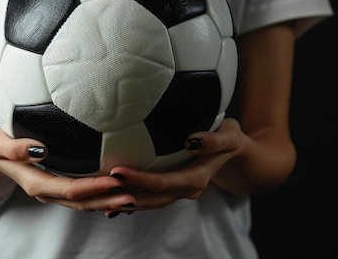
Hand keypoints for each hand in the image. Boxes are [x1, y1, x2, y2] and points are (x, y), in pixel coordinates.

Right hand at [0, 127, 136, 211]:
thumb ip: (14, 148)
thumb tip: (40, 149)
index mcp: (36, 184)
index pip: (70, 190)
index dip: (93, 187)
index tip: (115, 180)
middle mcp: (48, 192)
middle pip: (83, 202)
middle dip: (108, 200)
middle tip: (135, 195)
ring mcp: (55, 191)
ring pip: (86, 202)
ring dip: (109, 201)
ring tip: (135, 196)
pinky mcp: (60, 186)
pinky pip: (84, 195)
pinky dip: (102, 195)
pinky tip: (121, 188)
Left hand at [101, 117, 243, 217]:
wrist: (238, 152)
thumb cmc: (232, 138)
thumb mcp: (231, 135)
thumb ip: (214, 140)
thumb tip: (190, 141)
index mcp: (196, 179)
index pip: (163, 182)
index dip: (140, 180)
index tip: (117, 171)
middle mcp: (186, 190)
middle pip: (151, 198)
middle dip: (126, 195)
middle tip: (100, 187)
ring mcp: (179, 191)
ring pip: (149, 201)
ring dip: (125, 202)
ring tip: (99, 198)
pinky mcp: (173, 187)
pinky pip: (151, 197)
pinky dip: (131, 200)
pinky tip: (110, 201)